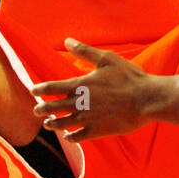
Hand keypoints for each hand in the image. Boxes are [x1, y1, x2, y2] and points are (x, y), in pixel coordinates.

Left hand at [31, 39, 157, 141]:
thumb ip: (84, 51)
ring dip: (53, 124)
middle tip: (35, 111)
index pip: (53, 88)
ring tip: (47, 124)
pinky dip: (71, 137)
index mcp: (80, 85)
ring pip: (64, 123)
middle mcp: (80, 103)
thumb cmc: (128, 77)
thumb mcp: (106, 59)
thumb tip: (67, 40)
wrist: (145, 99)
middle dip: (43, 109)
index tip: (33, 91)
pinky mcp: (98, 130)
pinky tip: (67, 136)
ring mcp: (88, 119)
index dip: (41, 89)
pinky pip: (79, 136)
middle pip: (54, 108)